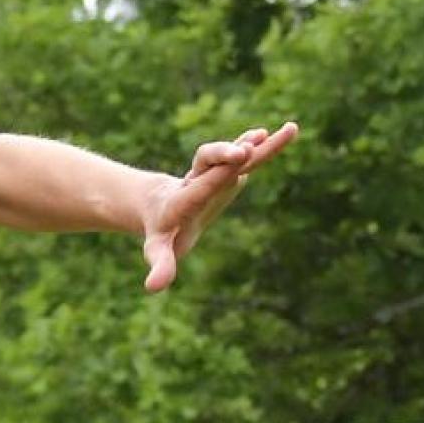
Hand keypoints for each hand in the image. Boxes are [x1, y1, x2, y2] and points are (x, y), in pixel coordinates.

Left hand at [141, 121, 297, 292]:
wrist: (161, 208)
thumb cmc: (162, 233)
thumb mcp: (157, 250)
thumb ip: (159, 265)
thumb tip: (153, 287)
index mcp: (182, 201)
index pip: (198, 188)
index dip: (213, 177)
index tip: (234, 163)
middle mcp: (196, 181)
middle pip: (211, 163)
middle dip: (226, 155)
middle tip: (246, 150)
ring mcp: (212, 173)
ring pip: (231, 155)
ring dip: (249, 145)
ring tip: (266, 134)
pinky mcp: (226, 171)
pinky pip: (243, 157)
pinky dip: (256, 147)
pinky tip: (270, 135)